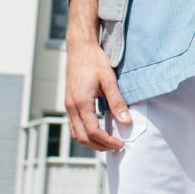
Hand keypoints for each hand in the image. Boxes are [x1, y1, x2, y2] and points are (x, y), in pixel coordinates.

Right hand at [64, 0, 127, 151]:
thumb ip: (117, 101)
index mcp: (81, 102)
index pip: (93, 131)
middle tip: (116, 146)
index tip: (121, 143)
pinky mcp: (68, 102)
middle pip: (83, 137)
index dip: (107, 141)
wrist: (80, 47)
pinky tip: (97, 131)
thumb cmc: (94, 60)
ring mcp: (68, 105)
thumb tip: (126, 121)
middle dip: (99, 146)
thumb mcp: (109, 79)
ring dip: (91, 142)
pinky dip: (84, 134)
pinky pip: (73, 125)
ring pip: (76, 134)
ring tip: (108, 142)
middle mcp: (71, 106)